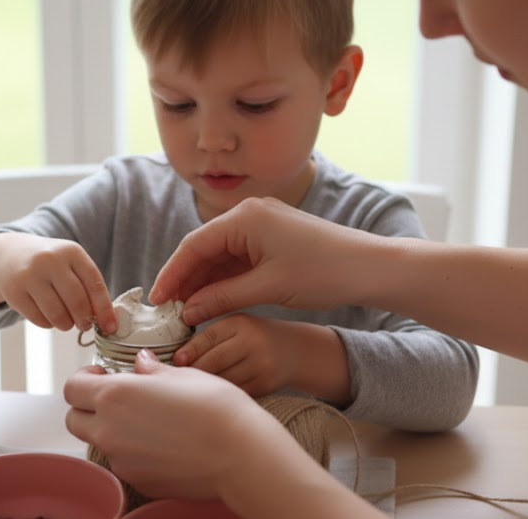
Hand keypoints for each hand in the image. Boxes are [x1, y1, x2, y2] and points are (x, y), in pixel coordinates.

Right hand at [0, 232, 116, 332]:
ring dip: (66, 325)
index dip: (104, 309)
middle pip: (77, 301)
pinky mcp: (14, 292)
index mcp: (71, 251)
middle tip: (85, 325)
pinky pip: (39, 319)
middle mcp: (50, 260)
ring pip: (57, 314)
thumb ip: (88, 286)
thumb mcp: (70, 263)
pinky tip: (49, 316)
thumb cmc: (51, 264)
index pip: (94, 284)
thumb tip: (106, 321)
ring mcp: (30, 275)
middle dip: (84, 320)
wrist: (10, 254)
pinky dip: (49, 324)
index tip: (110, 327)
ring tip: (66, 322)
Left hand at [64, 349, 298, 500]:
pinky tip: (162, 442)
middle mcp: (110, 430)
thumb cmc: (215, 407)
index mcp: (115, 395)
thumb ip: (151, 370)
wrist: (240, 453)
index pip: (72, 387)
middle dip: (88, 406)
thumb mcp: (182, 374)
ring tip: (145, 419)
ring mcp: (122, 460)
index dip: (84, 378)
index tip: (103, 374)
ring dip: (110, 428)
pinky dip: (132, 451)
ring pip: (99, 442)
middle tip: (116, 396)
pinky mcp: (138, 481)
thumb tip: (141, 363)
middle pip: (75, 419)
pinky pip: (123, 462)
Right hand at [150, 197, 384, 325]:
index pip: (193, 245)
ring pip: (219, 255)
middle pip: (204, 248)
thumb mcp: (267, 288)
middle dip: (185, 280)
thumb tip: (188, 311)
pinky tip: (212, 302)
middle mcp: (249, 214)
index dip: (171, 274)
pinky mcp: (272, 239)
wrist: (370, 267)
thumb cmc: (323, 272)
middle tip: (168, 311)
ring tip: (187, 312)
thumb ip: (222, 297)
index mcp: (245, 217)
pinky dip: (224, 280)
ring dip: (203, 282)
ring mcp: (261, 225)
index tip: (157, 301)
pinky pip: (237, 258)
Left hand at [174, 314, 296, 396]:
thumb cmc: (255, 337)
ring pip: (223, 380)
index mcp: (242, 323)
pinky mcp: (266, 385)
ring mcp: (261, 365)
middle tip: (178, 377)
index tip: (176, 361)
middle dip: (193, 371)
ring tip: (192, 387)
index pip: (209, 338)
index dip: (189, 351)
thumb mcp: (236, 326)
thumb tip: (176, 357)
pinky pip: (235, 393)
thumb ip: (211, 336)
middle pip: (214, 361)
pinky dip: (222, 395)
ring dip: (205, 386)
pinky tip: (214, 395)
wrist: (295, 352)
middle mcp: (253, 342)